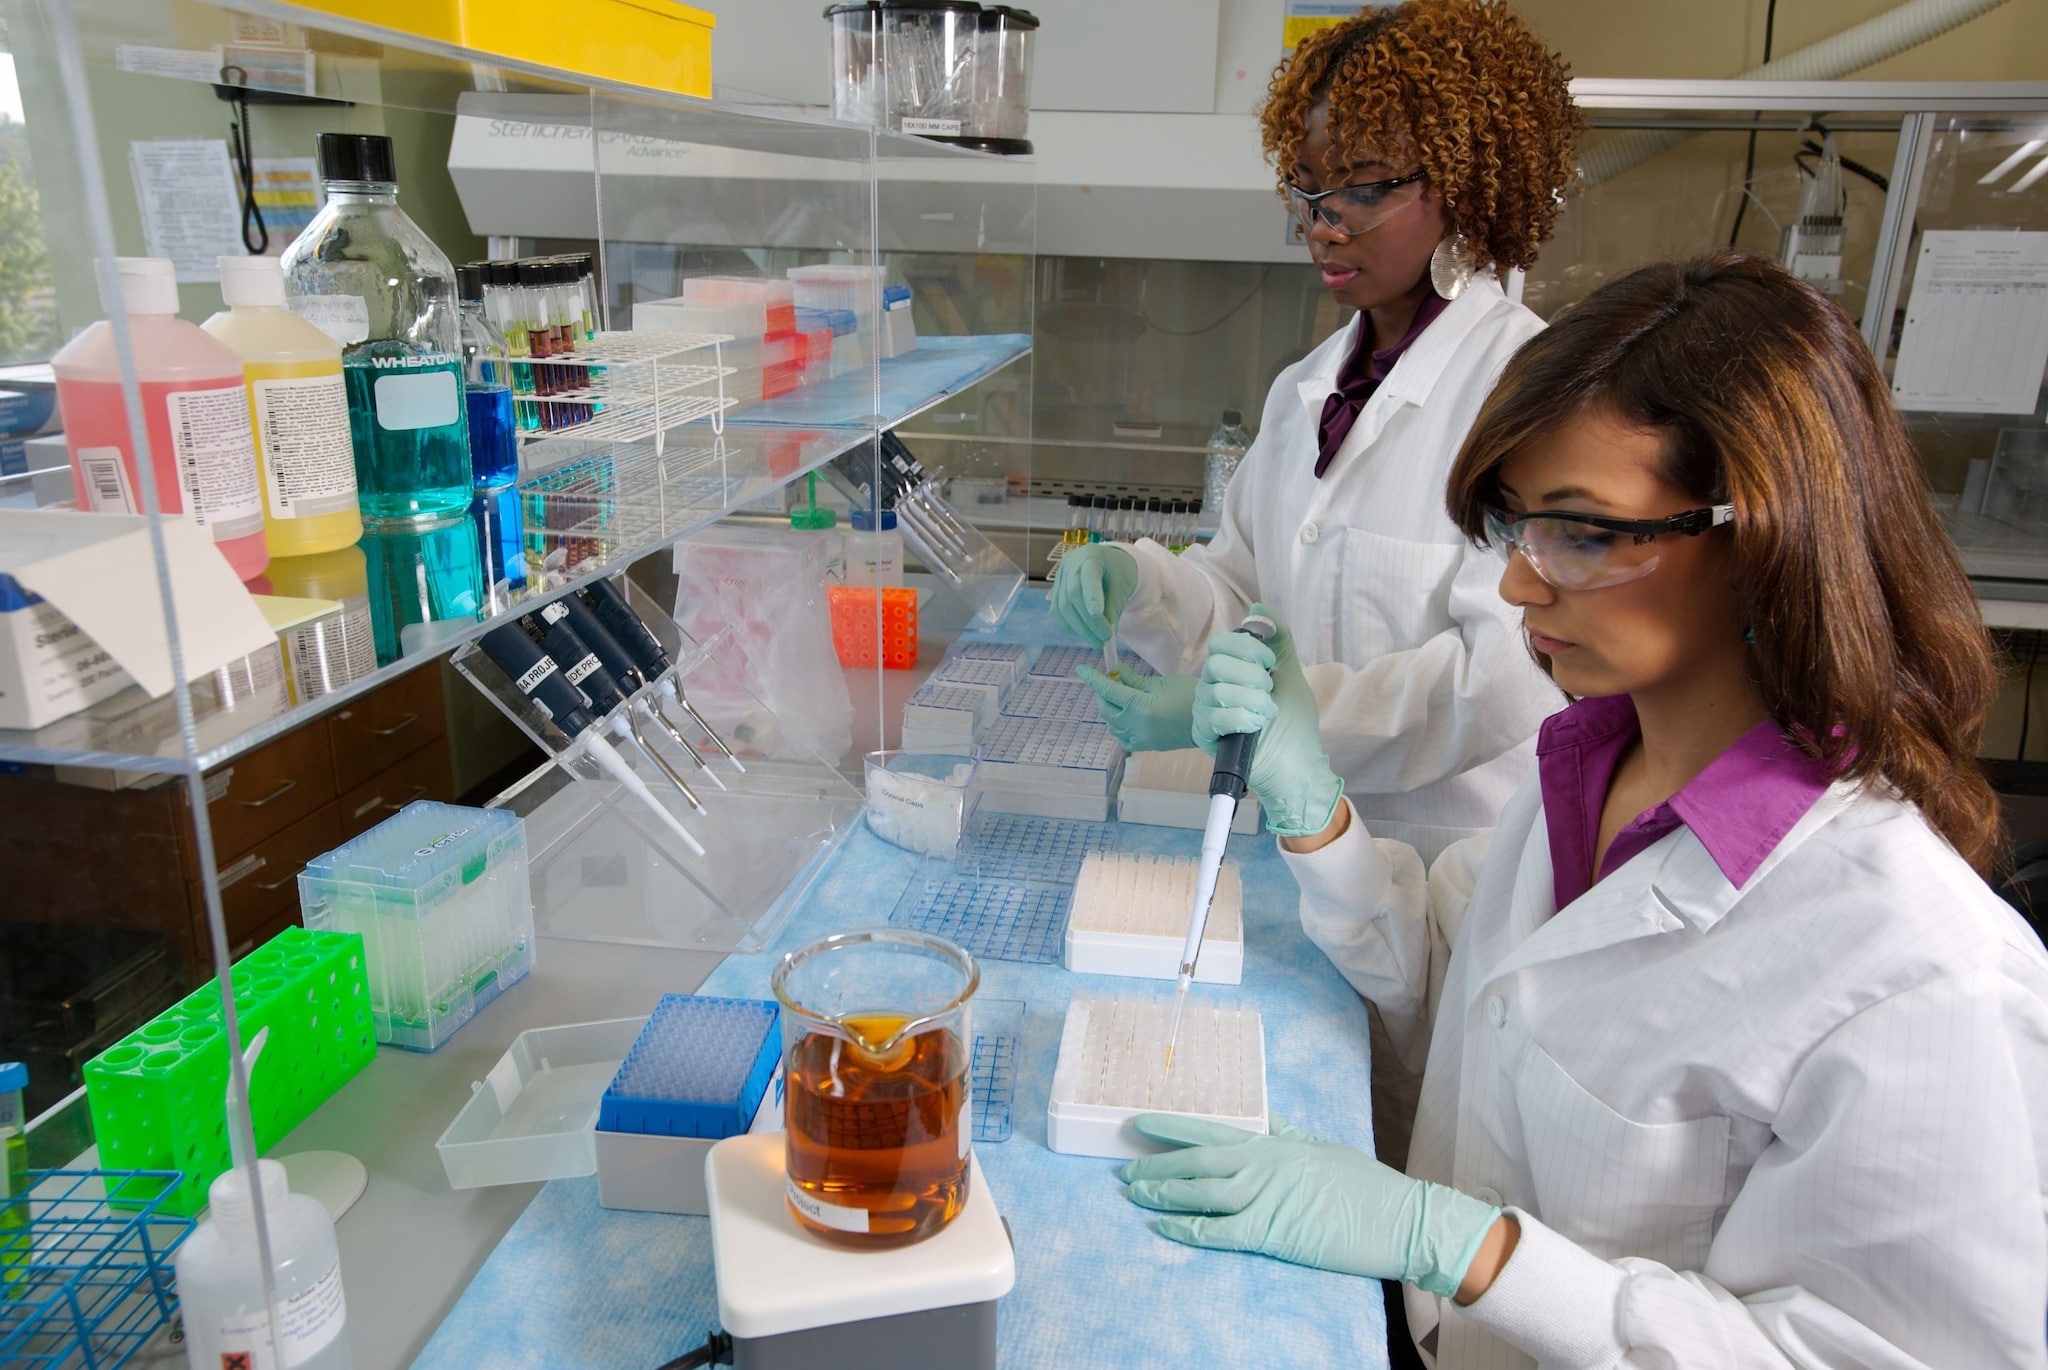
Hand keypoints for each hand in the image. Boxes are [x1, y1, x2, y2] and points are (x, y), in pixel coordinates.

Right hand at [1050, 544, 1138, 645]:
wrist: (1109, 564)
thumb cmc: (1118, 573)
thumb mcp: (1122, 587)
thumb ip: (1114, 608)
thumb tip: (1108, 634)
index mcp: (1092, 556)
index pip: (1088, 577)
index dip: (1091, 598)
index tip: (1099, 618)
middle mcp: (1071, 563)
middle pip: (1073, 595)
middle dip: (1088, 622)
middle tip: (1103, 640)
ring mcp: (1060, 576)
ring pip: (1063, 606)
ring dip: (1079, 629)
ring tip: (1096, 642)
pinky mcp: (1055, 589)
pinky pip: (1057, 611)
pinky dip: (1070, 626)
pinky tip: (1083, 633)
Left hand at [1075, 667, 1196, 752]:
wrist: (1209, 721)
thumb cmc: (1189, 696)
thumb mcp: (1160, 683)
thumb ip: (1134, 680)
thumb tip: (1115, 672)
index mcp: (1140, 707)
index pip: (1108, 690)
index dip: (1093, 678)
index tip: (1082, 669)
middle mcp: (1135, 726)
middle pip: (1105, 708)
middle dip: (1103, 693)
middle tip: (1111, 681)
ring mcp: (1139, 739)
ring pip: (1110, 724)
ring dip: (1109, 709)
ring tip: (1121, 697)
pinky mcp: (1145, 746)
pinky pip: (1121, 736)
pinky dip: (1117, 725)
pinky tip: (1126, 715)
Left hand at [1120, 1114, 1501, 1298]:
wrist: (1400, 1217)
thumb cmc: (1364, 1184)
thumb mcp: (1320, 1146)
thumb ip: (1287, 1132)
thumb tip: (1265, 1116)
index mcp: (1272, 1143)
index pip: (1209, 1130)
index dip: (1170, 1127)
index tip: (1138, 1123)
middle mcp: (1262, 1164)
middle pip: (1195, 1161)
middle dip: (1155, 1164)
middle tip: (1122, 1168)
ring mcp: (1265, 1196)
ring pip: (1200, 1192)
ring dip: (1162, 1193)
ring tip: (1133, 1195)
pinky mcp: (1273, 1231)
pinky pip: (1218, 1231)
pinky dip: (1187, 1228)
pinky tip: (1163, 1228)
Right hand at [1191, 608, 1342, 836]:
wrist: (1296, 762)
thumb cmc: (1293, 721)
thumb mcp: (1290, 672)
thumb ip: (1278, 639)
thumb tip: (1259, 609)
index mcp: (1231, 670)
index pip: (1221, 643)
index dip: (1246, 649)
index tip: (1269, 664)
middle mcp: (1213, 686)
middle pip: (1215, 663)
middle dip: (1251, 677)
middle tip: (1268, 692)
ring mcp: (1206, 710)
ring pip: (1217, 690)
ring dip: (1252, 701)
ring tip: (1267, 714)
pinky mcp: (1204, 734)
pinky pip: (1213, 716)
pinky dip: (1241, 718)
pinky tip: (1255, 726)